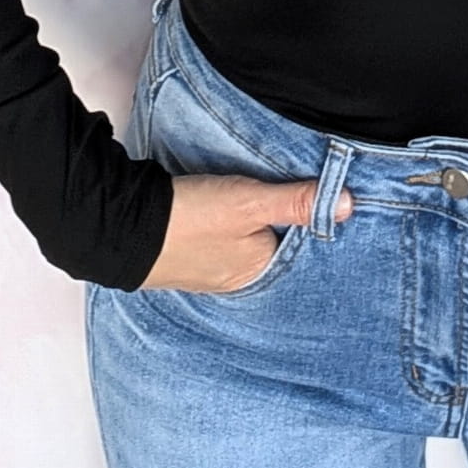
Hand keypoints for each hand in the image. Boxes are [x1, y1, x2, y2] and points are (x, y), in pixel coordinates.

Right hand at [138, 172, 352, 293]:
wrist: (119, 225)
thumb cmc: (189, 219)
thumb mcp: (250, 203)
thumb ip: (298, 202)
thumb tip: (349, 204)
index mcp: (258, 273)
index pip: (299, 246)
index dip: (309, 218)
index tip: (321, 194)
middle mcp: (237, 279)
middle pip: (273, 244)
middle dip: (283, 222)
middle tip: (294, 187)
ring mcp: (209, 270)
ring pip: (246, 240)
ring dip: (254, 221)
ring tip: (262, 195)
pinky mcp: (187, 254)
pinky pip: (222, 239)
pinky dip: (229, 224)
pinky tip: (227, 208)